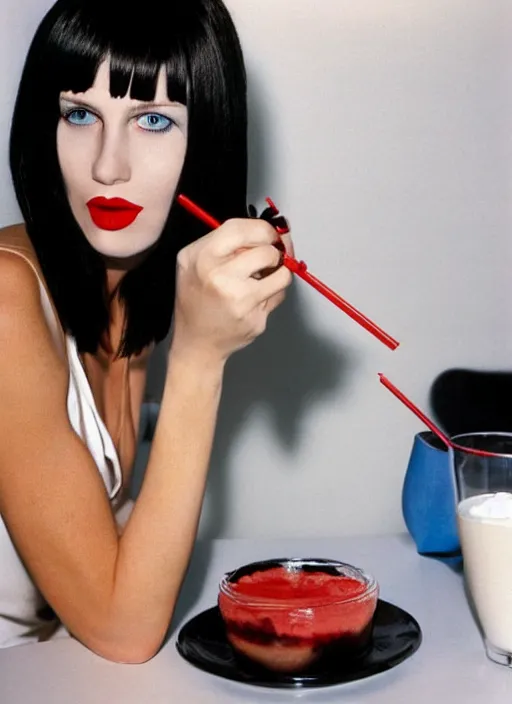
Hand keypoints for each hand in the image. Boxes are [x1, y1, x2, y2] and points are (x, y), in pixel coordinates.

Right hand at [172, 218, 292, 361]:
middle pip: (265, 251)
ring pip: (281, 274)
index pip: (240, 229)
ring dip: (280, 271)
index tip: (270, 233)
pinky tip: (258, 296)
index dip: (263, 229)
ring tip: (267, 275)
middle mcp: (218, 277)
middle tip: (272, 255)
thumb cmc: (197, 298)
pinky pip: (278, 295)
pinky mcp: (254, 319)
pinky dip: (274, 291)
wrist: (197, 342)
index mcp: (200, 257)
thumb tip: (272, 231)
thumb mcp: (195, 261)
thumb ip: (226, 243)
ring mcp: (238, 301)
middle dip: (275, 251)